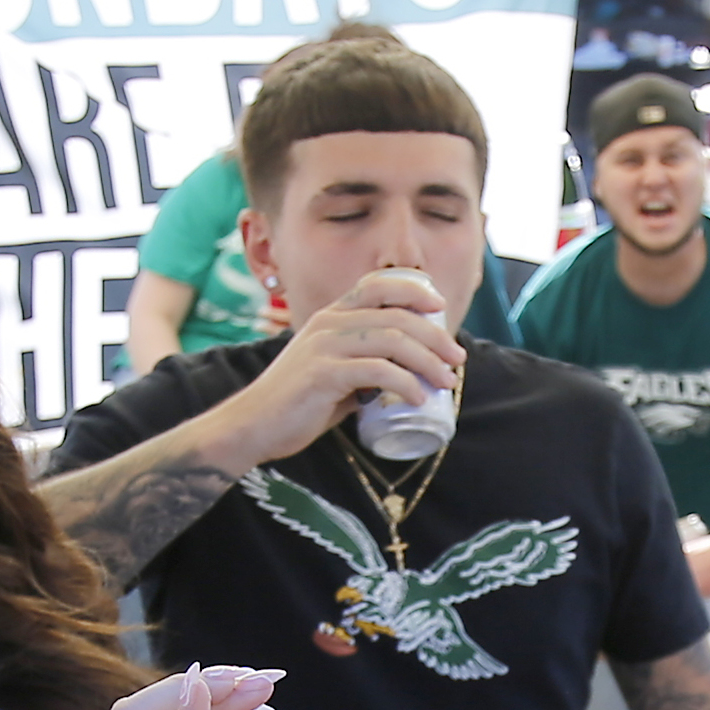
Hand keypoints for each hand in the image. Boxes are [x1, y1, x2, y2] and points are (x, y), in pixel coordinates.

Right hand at [203, 265, 459, 466]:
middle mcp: (328, 323)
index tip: (441, 308)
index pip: (377, 285)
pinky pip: (377, 372)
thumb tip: (401, 377)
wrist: (253, 424)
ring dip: (427, 361)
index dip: (413, 291)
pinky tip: (418, 399)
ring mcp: (324, 346)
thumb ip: (361, 366)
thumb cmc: (296, 402)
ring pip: (392, 341)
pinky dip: (405, 385)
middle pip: (396, 316)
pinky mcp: (323, 374)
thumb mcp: (332, 371)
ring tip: (446, 382)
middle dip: (434, 336)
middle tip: (456, 359)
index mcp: (330, 316)